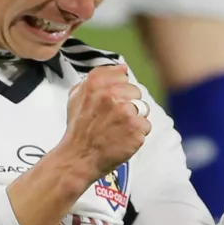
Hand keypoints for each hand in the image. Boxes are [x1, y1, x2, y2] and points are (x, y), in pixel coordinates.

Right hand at [60, 64, 151, 182]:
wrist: (78, 157)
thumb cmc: (78, 128)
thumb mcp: (78, 96)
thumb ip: (98, 77)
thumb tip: (121, 67)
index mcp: (96, 83)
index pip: (121, 74)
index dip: (118, 89)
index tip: (111, 101)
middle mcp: (112, 94)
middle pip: (135, 91)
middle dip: (128, 104)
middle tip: (113, 118)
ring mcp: (126, 111)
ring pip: (143, 108)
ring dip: (135, 118)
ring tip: (119, 128)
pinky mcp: (136, 128)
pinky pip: (146, 126)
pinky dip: (137, 134)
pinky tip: (123, 138)